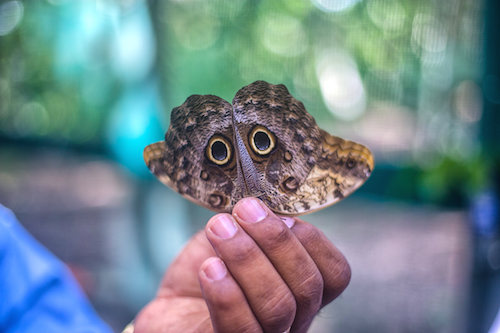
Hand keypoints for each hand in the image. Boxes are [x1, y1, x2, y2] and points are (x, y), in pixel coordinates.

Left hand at [134, 197, 350, 332]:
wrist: (171, 308)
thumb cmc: (209, 270)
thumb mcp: (236, 236)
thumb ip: (255, 224)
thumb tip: (266, 206)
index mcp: (301, 289)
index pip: (334, 274)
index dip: (313, 240)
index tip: (281, 212)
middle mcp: (293, 319)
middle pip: (308, 288)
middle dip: (276, 240)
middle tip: (244, 210)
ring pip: (277, 307)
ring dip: (247, 258)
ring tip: (219, 229)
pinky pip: (240, 328)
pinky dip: (227, 293)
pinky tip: (210, 267)